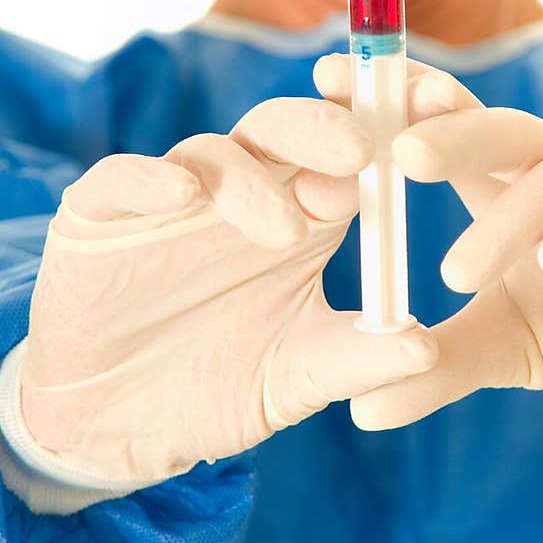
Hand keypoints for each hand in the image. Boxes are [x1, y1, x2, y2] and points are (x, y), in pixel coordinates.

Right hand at [20, 95, 437, 484]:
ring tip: (286, 231)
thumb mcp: (296, 378)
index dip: (389, 126)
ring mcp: (171, 198)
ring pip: (214, 154)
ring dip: (251, 183)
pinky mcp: (100, 212)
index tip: (441, 118)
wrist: (110, 425)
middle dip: (323, 129)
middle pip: (286, 131)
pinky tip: (180, 195)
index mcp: (303, 216)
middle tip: (359, 149)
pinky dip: (151, 180)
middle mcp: (243, 192)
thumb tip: (429, 349)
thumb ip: (358, 360)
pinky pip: (122, 179)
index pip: (349, 152)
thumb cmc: (214, 387)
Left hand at [314, 54, 542, 429]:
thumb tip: (359, 411)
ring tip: (457, 274)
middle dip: (448, 134)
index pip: (451, 125)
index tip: (329, 82)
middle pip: (501, 129)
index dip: (398, 100)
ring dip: (509, 219)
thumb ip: (440, 365)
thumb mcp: (509, 347)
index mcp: (512, 181)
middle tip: (396, 158)